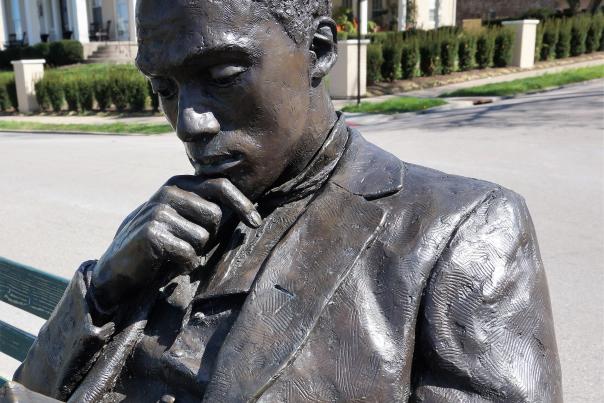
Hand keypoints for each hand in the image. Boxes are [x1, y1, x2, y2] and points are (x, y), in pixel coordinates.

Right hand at [91, 176, 261, 308]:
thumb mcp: (185, 217)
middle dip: (210, 236)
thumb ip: (208, 208)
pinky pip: (188, 253)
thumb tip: (251, 212)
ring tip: (174, 251)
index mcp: (180, 183)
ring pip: (203, 237)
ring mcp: (159, 210)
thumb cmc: (163, 241)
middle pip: (216, 216)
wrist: (121, 264)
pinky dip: (184, 264)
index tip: (256, 222)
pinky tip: (168, 261)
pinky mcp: (153, 232)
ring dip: (194, 251)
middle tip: (188, 242)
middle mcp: (169, 191)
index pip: (221, 186)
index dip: (242, 204)